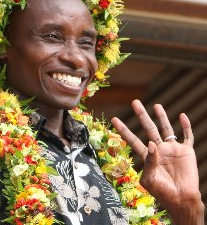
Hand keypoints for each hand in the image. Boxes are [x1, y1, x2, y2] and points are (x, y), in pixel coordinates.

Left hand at [111, 99, 204, 224]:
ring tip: (156, 105)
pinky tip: (182, 115)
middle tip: (135, 102)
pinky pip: (187, 135)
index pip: (132, 139)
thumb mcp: (149, 178)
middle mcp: (158, 149)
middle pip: (148, 128)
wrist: (181, 200)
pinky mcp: (186, 151)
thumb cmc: (162, 192)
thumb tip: (151, 143)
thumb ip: (149, 161)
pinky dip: (186, 126)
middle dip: (141, 115)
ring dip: (161, 117)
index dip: (123, 130)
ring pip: (166, 128)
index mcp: (147, 156)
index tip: (114, 119)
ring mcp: (172, 149)